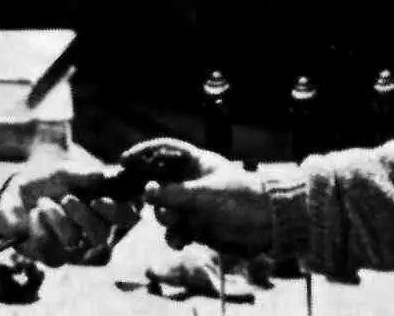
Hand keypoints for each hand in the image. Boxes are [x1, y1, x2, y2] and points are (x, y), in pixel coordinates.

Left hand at [0, 163, 139, 266]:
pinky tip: (35, 213)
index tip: (99, 199)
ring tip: (44, 202)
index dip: (116, 212)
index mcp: (105, 211)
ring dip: (56, 216)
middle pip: (100, 237)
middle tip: (67, 198)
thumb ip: (86, 175)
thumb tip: (106, 175)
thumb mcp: (66, 172)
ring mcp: (72, 249)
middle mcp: (93, 234)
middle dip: (82, 216)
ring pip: (72, 240)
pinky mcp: (49, 257)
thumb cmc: (49, 181)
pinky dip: (39, 224)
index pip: (126, 217)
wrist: (17, 191)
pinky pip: (47, 246)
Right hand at [120, 138, 272, 257]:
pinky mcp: (197, 227)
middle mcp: (191, 182)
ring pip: (165, 209)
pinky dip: (175, 236)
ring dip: (165, 217)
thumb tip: (146, 192)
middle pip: (158, 181)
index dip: (144, 152)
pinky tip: (181, 241)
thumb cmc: (241, 199)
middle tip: (140, 202)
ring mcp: (193, 205)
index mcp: (197, 162)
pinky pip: (175, 230)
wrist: (268, 226)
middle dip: (150, 193)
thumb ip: (175, 194)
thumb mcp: (206, 194)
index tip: (125, 161)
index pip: (165, 150)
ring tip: (176, 221)